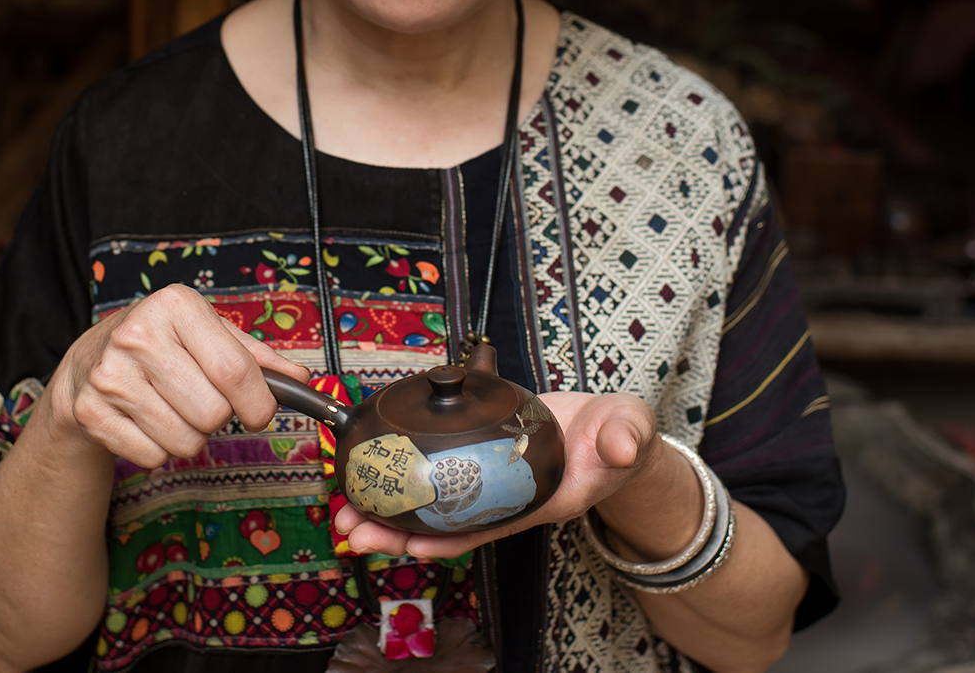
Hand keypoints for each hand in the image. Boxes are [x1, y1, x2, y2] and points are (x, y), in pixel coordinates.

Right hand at [45, 284, 310, 467]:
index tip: (259, 411)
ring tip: (172, 408)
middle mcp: (137, 335)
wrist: (88, 362)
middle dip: (217, 417)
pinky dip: (158, 449)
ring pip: (184, 441)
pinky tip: (147, 421)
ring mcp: (110, 375)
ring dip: (189, 435)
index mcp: (175, 306)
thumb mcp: (208, 333)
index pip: (234, 371)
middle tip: (200, 399)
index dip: (258, 402)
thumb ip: (256, 357)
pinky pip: (151, 457)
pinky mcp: (90, 412)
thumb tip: (302, 381)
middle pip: (212, 413)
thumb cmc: (162, 344)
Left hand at [331, 390, 665, 559]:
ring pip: (432, 504)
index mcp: (541, 498)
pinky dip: (405, 478)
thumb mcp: (630, 433)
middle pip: (446, 523)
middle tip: (350, 528)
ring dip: (388, 509)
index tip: (409, 545)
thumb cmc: (620, 439)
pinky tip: (373, 476)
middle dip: (397, 530)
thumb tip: (621, 447)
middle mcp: (507, 496)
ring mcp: (490, 478)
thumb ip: (626, 438)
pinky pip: (437, 474)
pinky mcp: (479, 454)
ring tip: (344, 512)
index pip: (487, 527)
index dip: (448, 540)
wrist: (613, 428)